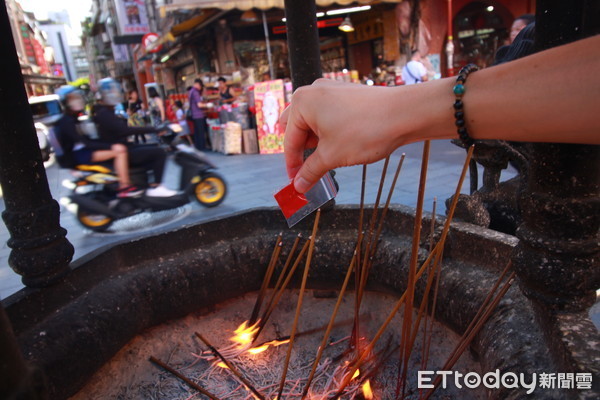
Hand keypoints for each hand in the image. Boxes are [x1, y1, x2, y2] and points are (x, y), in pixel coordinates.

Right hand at [280, 79, 410, 192]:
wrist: (404, 114)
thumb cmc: (366, 130)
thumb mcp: (332, 157)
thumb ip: (310, 171)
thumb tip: (299, 185)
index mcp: (302, 102)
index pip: (289, 139)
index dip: (292, 164)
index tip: (296, 182)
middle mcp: (313, 91)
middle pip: (296, 127)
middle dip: (301, 150)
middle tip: (308, 171)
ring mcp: (331, 90)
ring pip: (313, 121)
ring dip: (316, 142)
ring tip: (328, 161)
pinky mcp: (346, 94)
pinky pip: (328, 115)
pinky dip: (328, 132)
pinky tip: (339, 147)